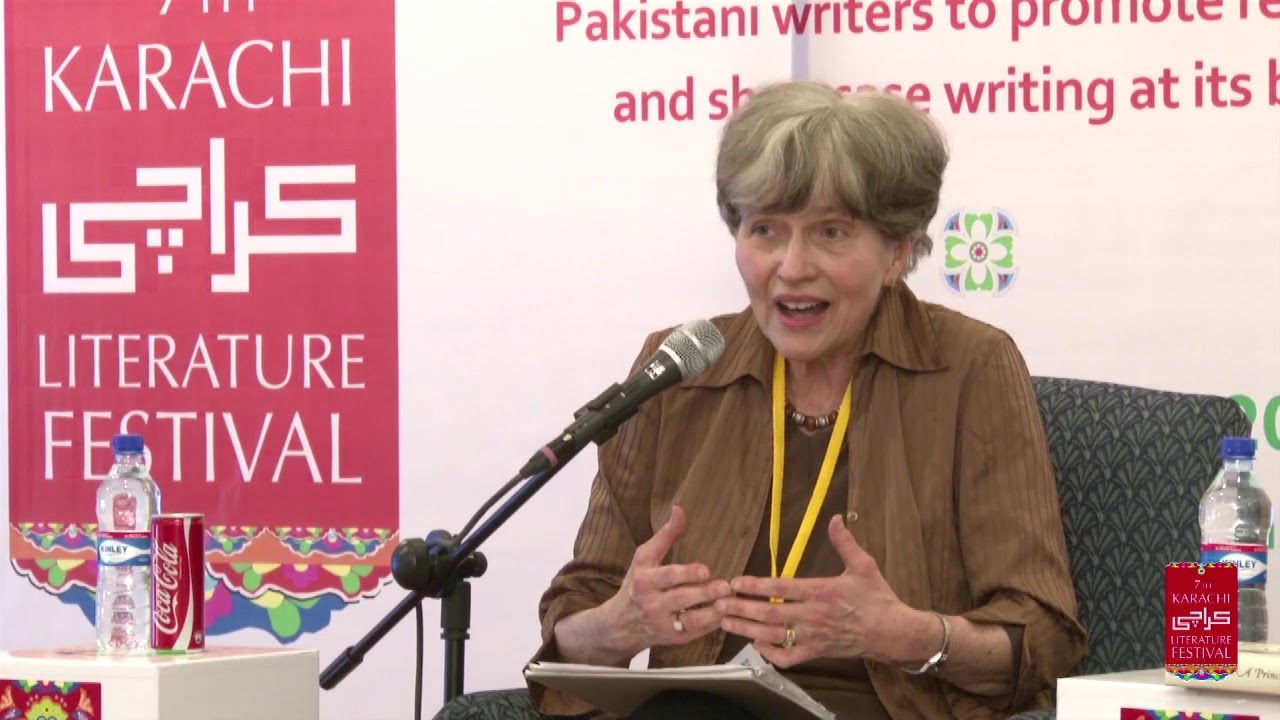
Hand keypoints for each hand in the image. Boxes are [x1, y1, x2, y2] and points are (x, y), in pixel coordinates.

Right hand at [600, 506, 731, 654]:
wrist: (622, 623)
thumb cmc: (638, 584)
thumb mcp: (645, 558)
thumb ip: (665, 535)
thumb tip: (679, 509)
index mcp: (644, 581)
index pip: (666, 577)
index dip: (686, 574)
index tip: (705, 570)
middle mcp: (652, 604)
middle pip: (680, 599)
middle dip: (703, 593)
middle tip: (724, 586)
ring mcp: (664, 624)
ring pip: (690, 620)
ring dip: (711, 612)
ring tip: (728, 602)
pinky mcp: (676, 638)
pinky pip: (697, 632)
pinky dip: (712, 624)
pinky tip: (726, 613)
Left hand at [716, 515, 918, 667]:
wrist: (892, 632)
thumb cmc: (877, 598)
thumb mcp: (863, 565)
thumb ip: (844, 542)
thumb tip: (836, 517)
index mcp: (821, 591)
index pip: (781, 587)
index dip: (755, 585)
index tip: (735, 582)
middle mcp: (812, 616)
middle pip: (769, 613)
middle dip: (740, 608)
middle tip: (718, 603)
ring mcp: (812, 637)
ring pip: (772, 636)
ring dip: (746, 629)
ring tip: (724, 622)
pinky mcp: (816, 653)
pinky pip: (788, 658)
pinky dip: (769, 653)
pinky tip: (756, 644)